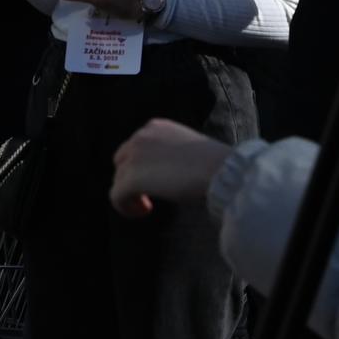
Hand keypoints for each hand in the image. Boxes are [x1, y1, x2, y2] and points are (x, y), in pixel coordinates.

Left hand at [111, 119, 233, 217]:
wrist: (223, 171)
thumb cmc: (216, 164)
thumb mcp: (187, 149)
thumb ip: (168, 154)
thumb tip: (159, 172)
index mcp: (155, 127)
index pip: (135, 147)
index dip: (141, 166)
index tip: (158, 181)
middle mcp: (140, 137)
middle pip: (122, 162)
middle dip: (131, 179)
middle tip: (149, 196)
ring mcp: (133, 157)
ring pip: (118, 180)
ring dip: (130, 195)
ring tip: (147, 207)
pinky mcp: (131, 179)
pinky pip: (116, 197)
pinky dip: (125, 207)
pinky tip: (144, 211)